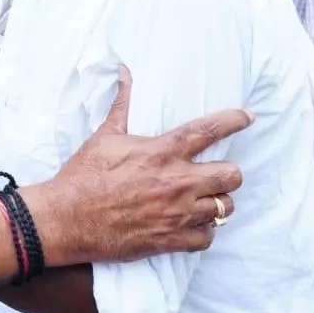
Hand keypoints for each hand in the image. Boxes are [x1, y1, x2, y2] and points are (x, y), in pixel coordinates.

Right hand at [23, 65, 249, 265]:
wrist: (67, 219)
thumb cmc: (84, 175)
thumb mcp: (105, 136)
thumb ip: (122, 104)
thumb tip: (124, 72)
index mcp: (162, 152)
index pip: (210, 131)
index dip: (234, 121)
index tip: (247, 117)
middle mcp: (176, 182)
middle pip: (232, 175)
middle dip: (228, 173)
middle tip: (215, 173)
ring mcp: (176, 214)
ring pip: (224, 207)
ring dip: (216, 202)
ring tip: (203, 200)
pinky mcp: (170, 240)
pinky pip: (208, 237)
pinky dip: (203, 231)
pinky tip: (192, 224)